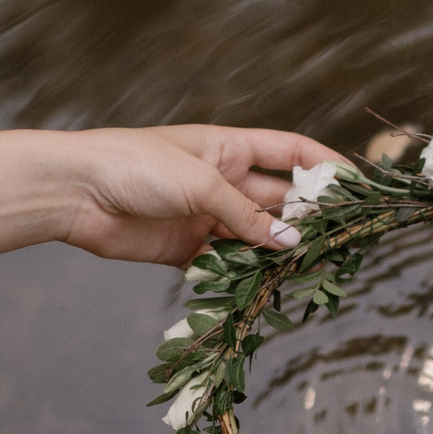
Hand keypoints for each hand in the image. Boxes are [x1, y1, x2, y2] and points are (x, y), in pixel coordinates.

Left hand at [0, 125, 345, 284]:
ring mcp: (204, 214)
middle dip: (308, 217)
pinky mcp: (184, 248)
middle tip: (341, 241)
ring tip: (310, 271)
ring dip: (278, 251)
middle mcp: (220, 179)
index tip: (358, 185)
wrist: (74, 192)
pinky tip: (266, 287)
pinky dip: (245, 274)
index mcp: (227, 146)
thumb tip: (289, 241)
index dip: (325, 164)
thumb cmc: (134, 165)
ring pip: (255, 235)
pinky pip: (225, 263)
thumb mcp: (200, 183)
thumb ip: (246, 215)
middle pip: (278, 197)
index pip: (290, 150)